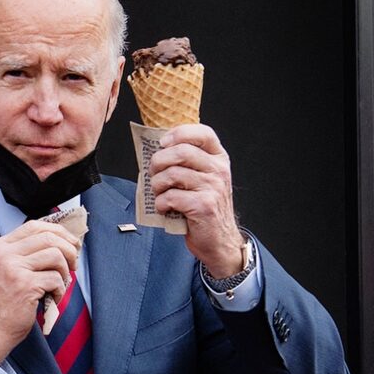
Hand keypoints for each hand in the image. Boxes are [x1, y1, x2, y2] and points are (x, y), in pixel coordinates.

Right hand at [0, 221, 80, 362]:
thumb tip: (60, 240)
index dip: (58, 231)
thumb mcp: (5, 269)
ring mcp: (14, 268)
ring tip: (60, 284)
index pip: (34, 226)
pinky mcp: (25, 285)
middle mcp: (4, 254)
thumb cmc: (3, 302)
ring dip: (65, 271)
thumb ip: (24, 253)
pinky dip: (60, 290)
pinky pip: (56, 279)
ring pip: (56, 255)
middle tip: (74, 264)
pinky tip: (53, 298)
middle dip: (69, 249)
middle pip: (48, 237)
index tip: (71, 242)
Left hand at [150, 124, 245, 276]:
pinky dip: (160, 203)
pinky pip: (171, 197)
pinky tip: (165, 208)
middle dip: (158, 161)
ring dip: (157, 185)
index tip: (163, 143)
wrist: (219, 240)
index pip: (203, 133)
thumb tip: (156, 150)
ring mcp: (213, 187)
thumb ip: (187, 163)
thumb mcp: (202, 179)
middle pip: (181, 151)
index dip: (179, 134)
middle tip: (153, 173)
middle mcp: (219, 170)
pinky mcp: (204, 206)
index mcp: (219, 158)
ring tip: (159, 193)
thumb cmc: (204, 207)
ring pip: (172, 174)